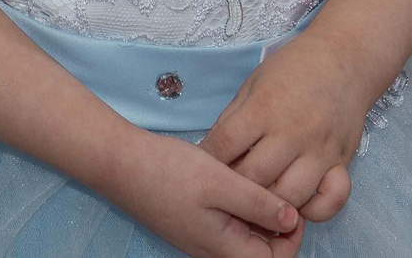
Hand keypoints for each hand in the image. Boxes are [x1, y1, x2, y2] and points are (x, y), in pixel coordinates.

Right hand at [108, 130, 302, 257]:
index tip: (293, 207)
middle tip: (277, 190)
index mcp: (221, 247)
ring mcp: (197, 236)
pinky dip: (236, 207)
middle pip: (256, 251)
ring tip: (257, 181)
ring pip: (240, 235)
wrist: (119, 162)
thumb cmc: (169, 171)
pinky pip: (223, 223)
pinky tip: (234, 179)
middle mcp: (209, 250)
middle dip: (274, 226)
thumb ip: (258, 204)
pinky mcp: (188, 221)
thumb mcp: (221, 182)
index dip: (290, 239)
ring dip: (255, 215)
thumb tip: (291, 220)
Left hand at [202, 35, 377, 226]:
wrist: (345, 57)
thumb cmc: (294, 68)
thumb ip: (233, 118)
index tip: (202, 168)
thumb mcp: (254, 82)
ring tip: (259, 202)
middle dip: (235, 189)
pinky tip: (298, 203)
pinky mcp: (343, 162)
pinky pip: (331, 201)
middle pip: (254, 178)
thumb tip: (212, 153)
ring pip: (289, 197)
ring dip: (270, 205)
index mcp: (265, 108)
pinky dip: (313, 211)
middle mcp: (293, 133)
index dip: (208, 160)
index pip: (225, 145)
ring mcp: (320, 151)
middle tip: (228, 190)